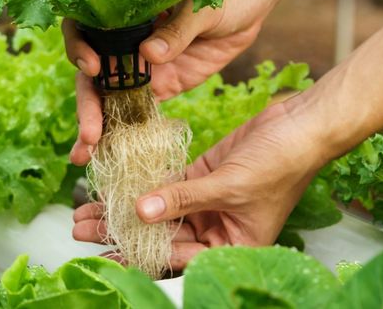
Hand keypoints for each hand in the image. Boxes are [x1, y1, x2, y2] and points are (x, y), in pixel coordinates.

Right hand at [64, 0, 262, 164]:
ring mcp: (140, 66)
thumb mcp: (202, 5)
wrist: (251, 5)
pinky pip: (135, 111)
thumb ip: (178, 29)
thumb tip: (149, 54)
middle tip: (89, 134)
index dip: (79, 47)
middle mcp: (124, 40)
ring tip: (84, 155)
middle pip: (91, 73)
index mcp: (125, 11)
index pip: (85, 28)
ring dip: (95, 126)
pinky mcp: (161, 86)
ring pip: (108, 98)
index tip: (92, 68)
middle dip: (87, 105)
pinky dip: (122, 132)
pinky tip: (111, 154)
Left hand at [71, 100, 322, 269]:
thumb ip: (184, 199)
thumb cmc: (281, 164)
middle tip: (82, 227)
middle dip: (120, 230)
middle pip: (160, 234)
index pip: (176, 257)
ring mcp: (208, 201)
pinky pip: (168, 182)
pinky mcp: (204, 174)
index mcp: (230, 246)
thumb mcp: (230, 187)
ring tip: (88, 208)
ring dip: (125, 206)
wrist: (301, 126)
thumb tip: (142, 213)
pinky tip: (117, 182)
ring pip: (158, 208)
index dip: (137, 255)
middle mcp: (216, 228)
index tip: (102, 251)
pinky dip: (144, 182)